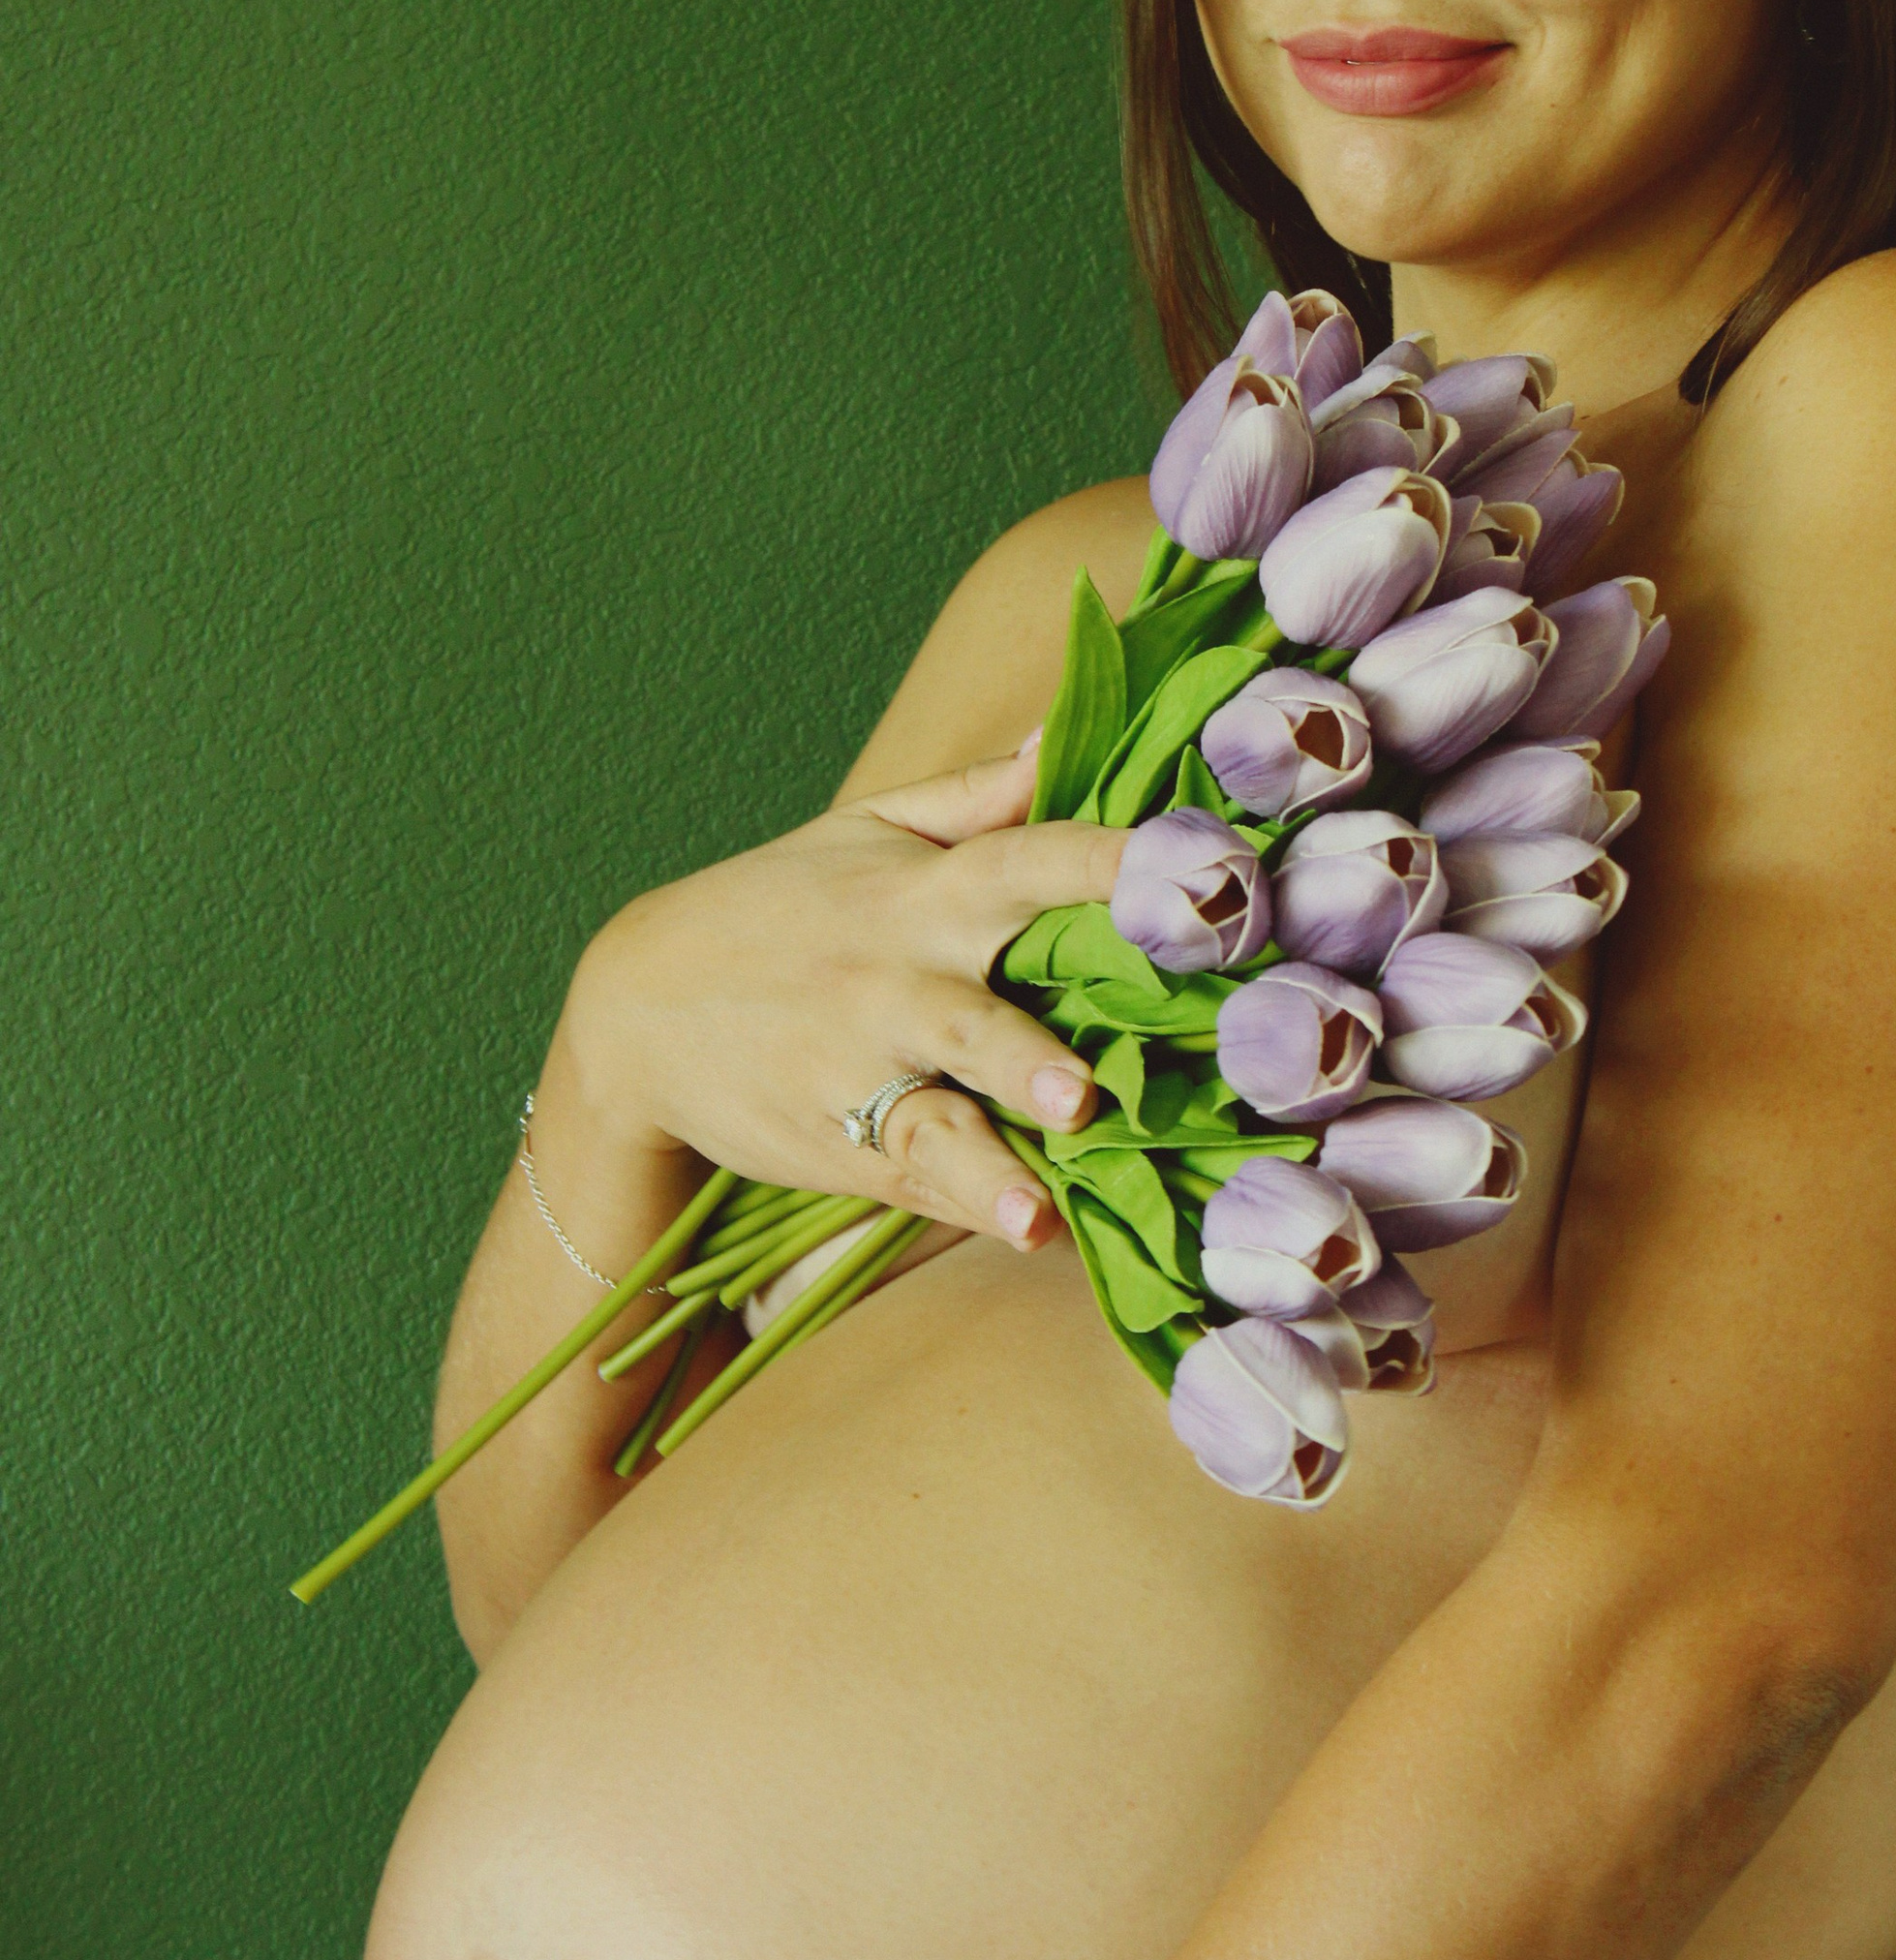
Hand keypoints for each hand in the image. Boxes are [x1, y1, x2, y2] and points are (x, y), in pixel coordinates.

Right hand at [556, 741, 1125, 1252]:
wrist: (634, 1007)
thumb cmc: (776, 907)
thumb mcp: (865, 829)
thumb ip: (979, 794)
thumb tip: (1068, 730)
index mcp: (922, 895)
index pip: (1026, 861)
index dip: (1110, 861)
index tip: (1197, 864)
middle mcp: (896, 982)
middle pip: (976, 1015)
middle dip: (1031, 1050)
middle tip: (1092, 1085)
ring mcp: (864, 1071)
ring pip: (939, 1115)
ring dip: (994, 1146)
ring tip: (1047, 1180)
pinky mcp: (843, 1144)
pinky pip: (917, 1176)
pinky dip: (970, 1202)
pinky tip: (1026, 1229)